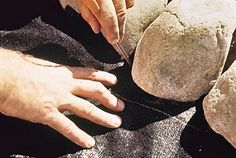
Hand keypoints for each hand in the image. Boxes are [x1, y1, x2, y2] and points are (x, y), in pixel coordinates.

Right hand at [0, 49, 124, 147]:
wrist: (4, 76)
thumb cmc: (19, 68)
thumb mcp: (42, 65)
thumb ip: (54, 71)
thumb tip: (59, 72)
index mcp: (63, 73)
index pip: (89, 74)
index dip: (104, 77)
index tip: (114, 81)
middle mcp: (65, 86)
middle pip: (95, 91)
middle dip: (110, 99)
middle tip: (121, 105)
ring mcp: (58, 100)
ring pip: (87, 109)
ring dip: (103, 117)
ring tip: (115, 122)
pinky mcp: (47, 114)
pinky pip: (67, 127)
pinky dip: (79, 136)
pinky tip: (88, 142)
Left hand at [75, 0, 134, 43]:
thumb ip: (87, 12)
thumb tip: (96, 29)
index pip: (108, 16)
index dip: (112, 30)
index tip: (113, 41)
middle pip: (120, 12)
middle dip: (120, 28)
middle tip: (118, 39)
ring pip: (126, 6)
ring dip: (123, 18)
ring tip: (118, 27)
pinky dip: (126, 6)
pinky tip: (119, 10)